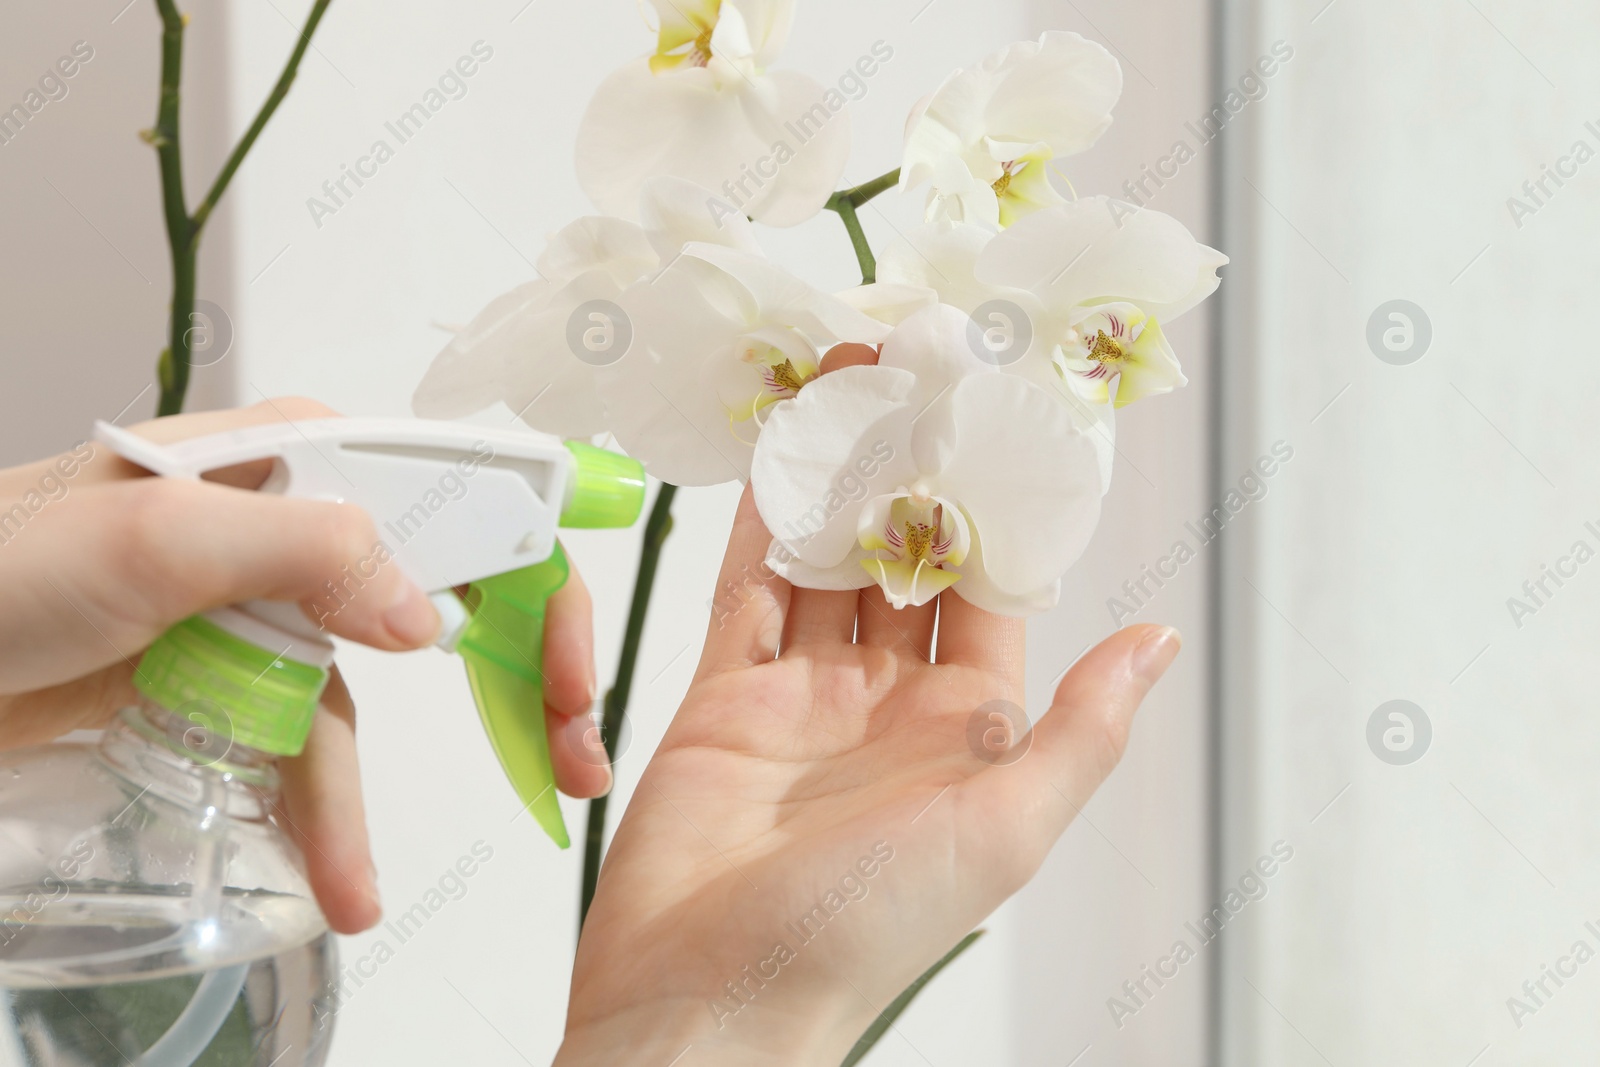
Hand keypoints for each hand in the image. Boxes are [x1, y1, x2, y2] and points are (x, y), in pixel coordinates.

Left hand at [0, 397, 609, 933]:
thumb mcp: (157, 536)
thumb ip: (312, 549)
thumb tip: (436, 616)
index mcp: (302, 453)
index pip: (467, 498)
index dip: (538, 580)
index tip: (570, 672)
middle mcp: (296, 522)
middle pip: (445, 594)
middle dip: (513, 679)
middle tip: (566, 753)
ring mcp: (258, 606)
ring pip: (361, 697)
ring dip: (366, 793)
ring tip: (364, 882)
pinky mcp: (219, 678)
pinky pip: (294, 747)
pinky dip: (316, 812)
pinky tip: (330, 872)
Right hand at [559, 355, 1179, 1064]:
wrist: (707, 995)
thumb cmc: (861, 933)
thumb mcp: (1003, 829)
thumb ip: (1082, 732)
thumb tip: (1159, 641)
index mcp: (967, 731)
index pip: (992, 592)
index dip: (996, 509)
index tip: (999, 423)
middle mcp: (890, 703)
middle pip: (907, 563)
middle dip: (912, 475)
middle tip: (917, 377)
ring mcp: (805, 695)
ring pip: (830, 563)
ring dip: (840, 482)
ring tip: (852, 387)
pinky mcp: (726, 695)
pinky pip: (750, 590)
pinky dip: (762, 524)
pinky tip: (778, 455)